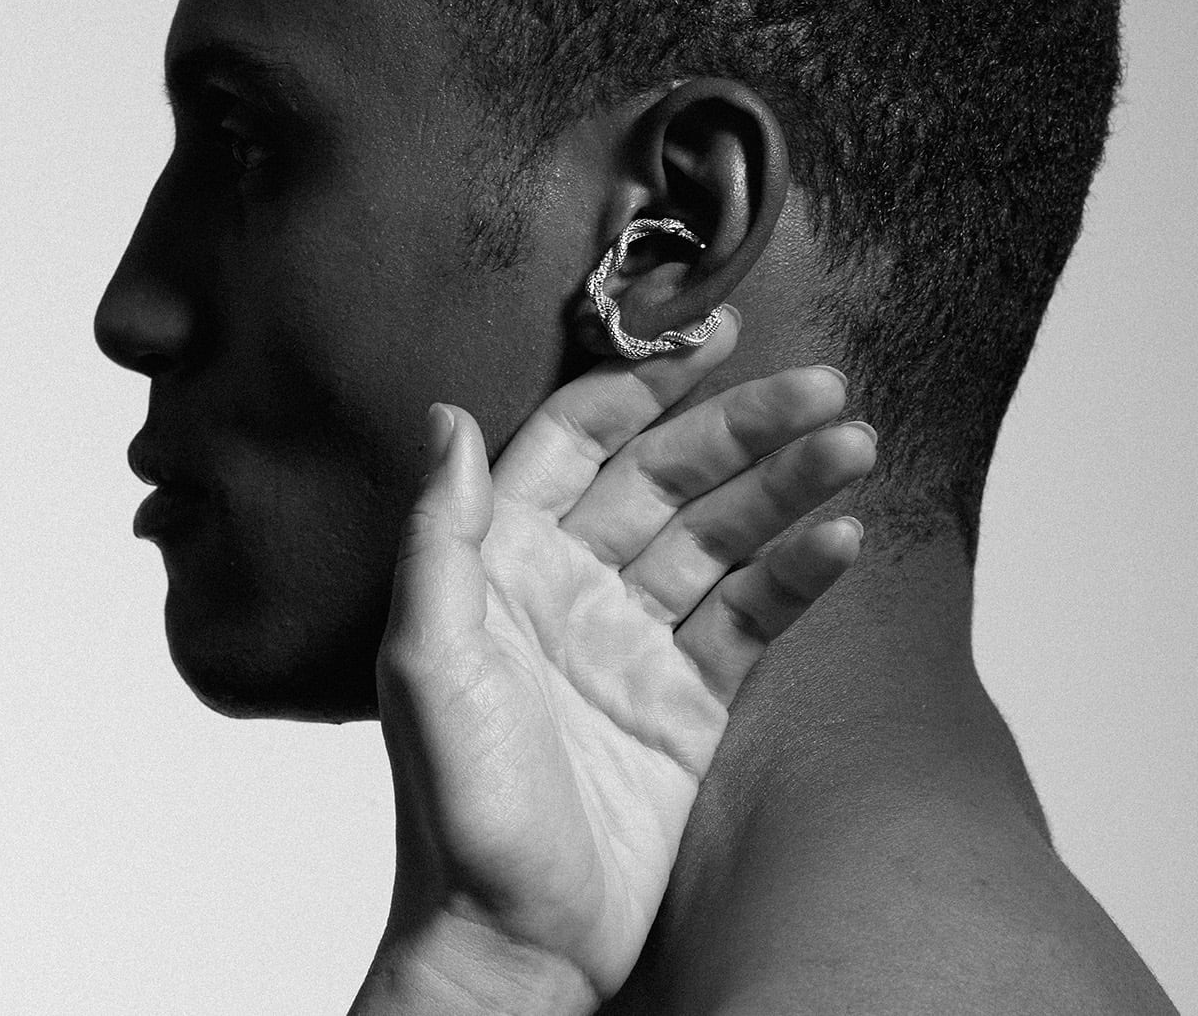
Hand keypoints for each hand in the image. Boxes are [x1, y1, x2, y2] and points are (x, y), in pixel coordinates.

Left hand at [360, 311, 874, 1011]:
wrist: (514, 945)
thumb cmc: (455, 807)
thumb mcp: (427, 658)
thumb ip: (440, 532)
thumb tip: (446, 416)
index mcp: (507, 557)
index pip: (582, 438)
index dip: (641, 380)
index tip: (706, 334)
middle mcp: (575, 582)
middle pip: (671, 475)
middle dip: (744, 425)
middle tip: (822, 387)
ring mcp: (638, 637)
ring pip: (723, 535)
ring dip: (788, 486)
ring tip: (853, 444)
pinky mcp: (690, 697)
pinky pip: (751, 616)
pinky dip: (797, 575)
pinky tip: (841, 538)